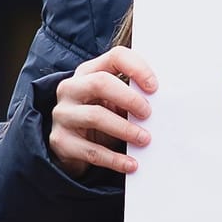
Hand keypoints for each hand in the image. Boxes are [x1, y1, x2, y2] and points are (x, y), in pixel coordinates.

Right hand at [49, 46, 156, 178]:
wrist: (71, 147)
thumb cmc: (101, 117)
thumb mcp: (114, 102)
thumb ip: (131, 96)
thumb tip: (161, 103)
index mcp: (88, 71)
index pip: (115, 57)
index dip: (137, 69)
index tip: (154, 88)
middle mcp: (71, 88)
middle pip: (100, 82)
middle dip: (129, 98)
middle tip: (148, 114)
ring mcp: (62, 114)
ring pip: (95, 116)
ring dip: (125, 129)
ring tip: (145, 139)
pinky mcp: (60, 140)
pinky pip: (90, 150)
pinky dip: (114, 159)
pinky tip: (131, 164)